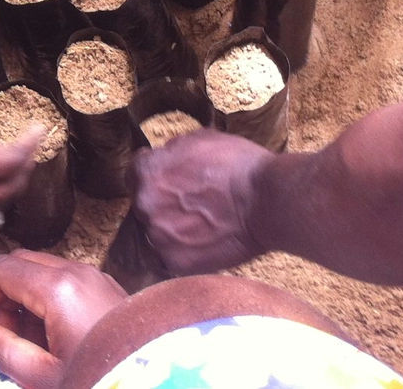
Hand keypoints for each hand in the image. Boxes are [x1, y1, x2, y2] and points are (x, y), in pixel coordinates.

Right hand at [0, 251, 127, 388]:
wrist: (158, 378)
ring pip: (41, 271)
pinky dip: (45, 301)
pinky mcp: (106, 287)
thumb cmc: (101, 378)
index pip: (0, 271)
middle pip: (19, 263)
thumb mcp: (45, 377)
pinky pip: (64, 281)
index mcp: (58, 288)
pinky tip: (53, 339)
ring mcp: (94, 276)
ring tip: (28, 344)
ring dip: (22, 299)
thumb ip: (7, 351)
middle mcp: (76, 271)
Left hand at [132, 129, 273, 275]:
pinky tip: (201, 243)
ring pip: (155, 232)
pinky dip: (181, 252)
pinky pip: (168, 257)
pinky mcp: (175, 262)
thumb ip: (170, 153)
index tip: (170, 182)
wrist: (266, 201)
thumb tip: (162, 159)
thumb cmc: (238, 166)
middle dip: (162, 203)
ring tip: (199, 226)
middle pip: (144, 205)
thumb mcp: (198, 140)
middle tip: (189, 205)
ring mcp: (158, 235)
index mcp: (146, 172)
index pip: (136, 175)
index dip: (155, 176)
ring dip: (170, 229)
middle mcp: (145, 204)